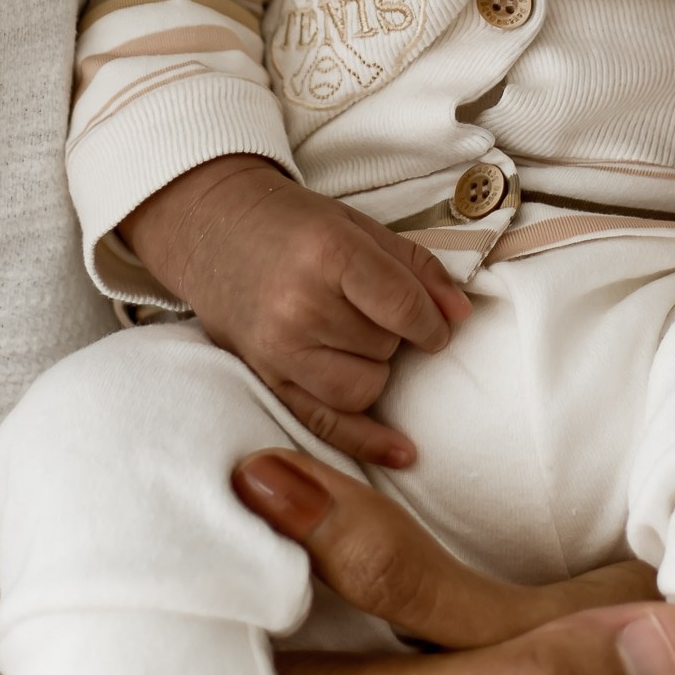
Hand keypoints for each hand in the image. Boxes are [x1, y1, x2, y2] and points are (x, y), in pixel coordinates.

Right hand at [122, 157, 469, 465]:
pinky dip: (366, 441)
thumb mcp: (358, 226)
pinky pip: (323, 424)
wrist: (213, 226)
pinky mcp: (263, 377)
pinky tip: (402, 452)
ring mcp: (277, 348)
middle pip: (383, 348)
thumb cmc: (292, 223)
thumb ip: (415, 268)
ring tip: (351, 336)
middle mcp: (299, 306)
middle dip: (391, 335)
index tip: (438, 323)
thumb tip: (461, 315)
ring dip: (373, 369)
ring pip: (362, 389)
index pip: (404, 307)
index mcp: (327, 254)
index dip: (433, 321)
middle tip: (365, 307)